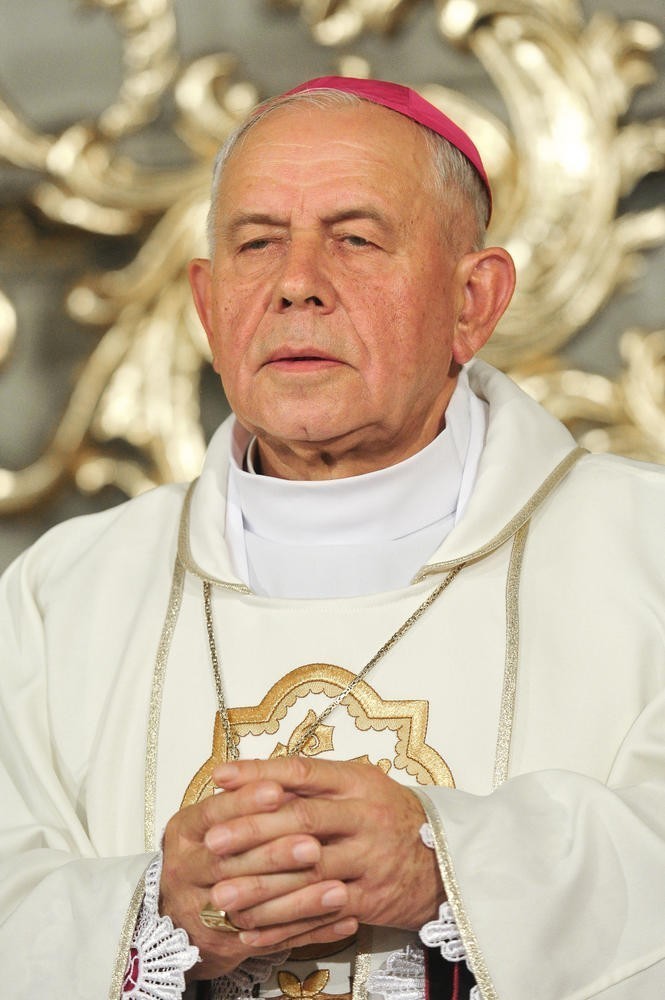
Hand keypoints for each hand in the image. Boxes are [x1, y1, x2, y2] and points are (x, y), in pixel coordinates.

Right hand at [160, 779, 355, 980]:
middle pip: (230, 863)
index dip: (245, 802)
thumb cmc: (211, 848)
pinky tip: (344, 920)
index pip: (213, 814)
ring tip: (339, 890)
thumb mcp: (214, 818)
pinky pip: (272, 940)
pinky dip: (310, 930)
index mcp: (185, 831)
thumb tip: (283, 775)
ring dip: (299, 900)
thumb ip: (243, 800)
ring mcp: (200, 912)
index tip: (278, 790)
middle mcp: (185, 870)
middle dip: (275, 855)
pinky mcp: (223, 944)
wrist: (181, 910)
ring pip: (251, 908)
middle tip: (314, 846)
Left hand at [208, 757, 444, 950]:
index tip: (221, 778)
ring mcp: (369, 858)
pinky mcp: (370, 898)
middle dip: (253, 831)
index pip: (302, 771)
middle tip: (213, 841)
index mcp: (357, 782)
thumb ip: (313, 784)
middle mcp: (364, 816)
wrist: (442, 859)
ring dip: (262, 886)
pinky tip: (253, 929)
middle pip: (302, 820)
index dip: (259, 774)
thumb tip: (254, 779)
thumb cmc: (387, 816)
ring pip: (308, 872)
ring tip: (222, 894)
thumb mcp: (359, 786)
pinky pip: (321, 913)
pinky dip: (284, 924)